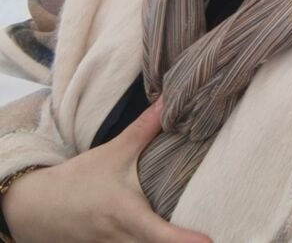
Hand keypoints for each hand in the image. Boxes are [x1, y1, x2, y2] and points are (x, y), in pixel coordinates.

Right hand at [1, 98, 212, 242]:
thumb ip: (145, 128)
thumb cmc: (79, 179)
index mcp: (126, 215)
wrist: (38, 207)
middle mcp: (122, 240)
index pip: (159, 236)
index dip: (184, 242)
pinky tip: (170, 237)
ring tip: (196, 239)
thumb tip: (170, 100)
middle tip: (217, 238)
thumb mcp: (113, 152)